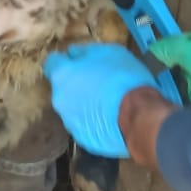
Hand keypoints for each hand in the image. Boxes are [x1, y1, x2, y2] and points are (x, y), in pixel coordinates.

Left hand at [44, 42, 159, 157]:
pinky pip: (84, 125)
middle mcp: (59, 100)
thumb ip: (85, 51)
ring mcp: (69, 122)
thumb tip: (73, 53)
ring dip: (84, 103)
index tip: (78, 62)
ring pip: (72, 108)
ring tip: (107, 102)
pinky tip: (110, 118)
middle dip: (75, 84)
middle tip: (97, 82)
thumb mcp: (109, 52)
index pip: (51, 63)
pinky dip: (93, 121)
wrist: (139, 117)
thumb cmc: (124, 79)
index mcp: (62, 76)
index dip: (65, 61)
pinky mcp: (83, 139)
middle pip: (62, 88)